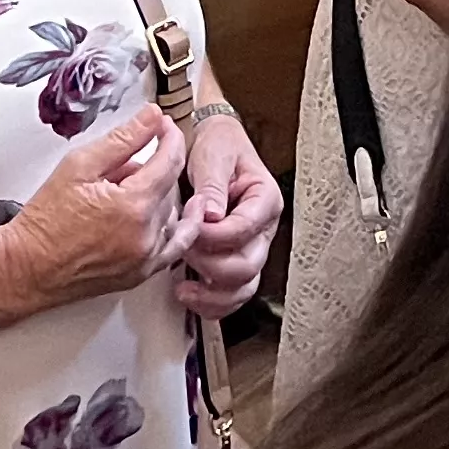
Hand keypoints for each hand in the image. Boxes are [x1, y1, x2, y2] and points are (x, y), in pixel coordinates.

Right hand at [0, 106, 184, 313]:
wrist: (26, 268)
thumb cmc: (45, 221)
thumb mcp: (79, 165)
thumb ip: (122, 138)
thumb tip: (152, 116)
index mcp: (134, 205)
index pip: (170, 160)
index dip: (169, 136)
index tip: (163, 126)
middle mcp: (146, 235)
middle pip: (168, 187)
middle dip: (149, 169)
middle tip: (115, 169)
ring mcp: (145, 259)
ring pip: (170, 214)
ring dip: (156, 197)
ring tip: (117, 197)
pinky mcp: (140, 274)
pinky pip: (172, 246)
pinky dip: (174, 227)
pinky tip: (171, 214)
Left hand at [173, 111, 282, 319]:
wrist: (215, 145)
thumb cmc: (219, 146)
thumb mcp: (214, 155)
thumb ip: (213, 185)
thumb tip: (210, 214)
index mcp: (264, 200)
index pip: (245, 229)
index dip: (214, 235)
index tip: (191, 227)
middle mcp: (263, 229)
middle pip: (247, 266)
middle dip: (210, 264)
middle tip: (183, 249)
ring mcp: (251, 247)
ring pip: (243, 287)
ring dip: (213, 294)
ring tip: (185, 289)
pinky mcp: (234, 259)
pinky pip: (232, 293)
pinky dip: (213, 302)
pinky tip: (190, 295)